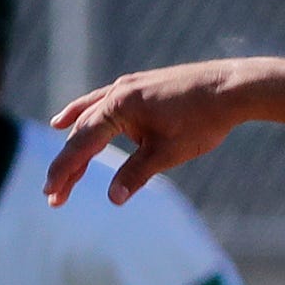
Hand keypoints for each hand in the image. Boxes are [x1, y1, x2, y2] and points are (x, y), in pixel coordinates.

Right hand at [45, 61, 264, 205]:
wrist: (232, 88)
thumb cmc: (203, 120)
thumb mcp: (167, 153)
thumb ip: (136, 174)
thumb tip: (113, 198)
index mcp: (119, 107)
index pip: (82, 144)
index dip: (65, 171)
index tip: (51, 194)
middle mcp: (117, 92)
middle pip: (82, 131)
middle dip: (68, 164)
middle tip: (53, 195)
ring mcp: (129, 86)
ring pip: (91, 113)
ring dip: (75, 134)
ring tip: (57, 146)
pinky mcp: (141, 86)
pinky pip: (106, 100)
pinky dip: (90, 111)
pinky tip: (82, 114)